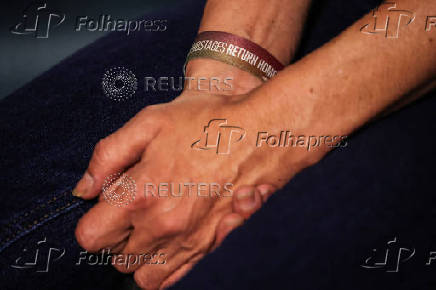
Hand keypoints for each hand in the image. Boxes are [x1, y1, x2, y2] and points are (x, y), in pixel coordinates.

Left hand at [73, 85, 323, 288]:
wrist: (260, 136)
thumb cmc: (206, 124)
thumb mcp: (149, 123)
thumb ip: (107, 157)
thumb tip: (84, 189)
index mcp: (140, 195)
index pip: (90, 237)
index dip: (95, 218)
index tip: (110, 202)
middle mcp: (161, 226)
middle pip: (115, 257)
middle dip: (118, 234)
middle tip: (136, 205)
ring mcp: (187, 240)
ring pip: (142, 273)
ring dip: (139, 253)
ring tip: (152, 223)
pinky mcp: (209, 245)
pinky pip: (172, 277)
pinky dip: (162, 266)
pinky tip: (169, 239)